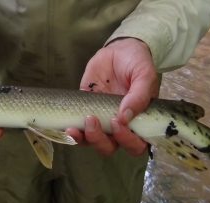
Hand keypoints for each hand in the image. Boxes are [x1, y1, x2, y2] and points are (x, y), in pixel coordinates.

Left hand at [67, 38, 159, 155]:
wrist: (119, 49)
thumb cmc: (137, 64)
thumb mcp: (144, 75)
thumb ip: (139, 95)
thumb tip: (125, 116)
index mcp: (139, 122)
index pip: (135, 144)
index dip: (126, 140)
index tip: (117, 122)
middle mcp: (120, 126)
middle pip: (110, 147)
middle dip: (99, 140)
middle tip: (93, 120)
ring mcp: (100, 120)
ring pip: (91, 141)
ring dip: (83, 139)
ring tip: (73, 128)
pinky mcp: (83, 110)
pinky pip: (77, 127)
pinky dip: (70, 131)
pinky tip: (65, 127)